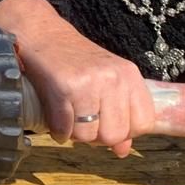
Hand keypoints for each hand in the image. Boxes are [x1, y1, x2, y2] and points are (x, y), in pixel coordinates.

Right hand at [0, 0, 150, 156]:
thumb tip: (123, 151)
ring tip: (67, 118)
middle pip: (115, 134)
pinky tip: (55, 120)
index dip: (124, 131)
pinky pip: (65, 129)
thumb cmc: (72, 59)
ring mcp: (90, 82)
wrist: (40, 33)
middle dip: (96, 137)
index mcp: (130, 75)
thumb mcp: (105, 80)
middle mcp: (114, 78)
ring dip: (74, 134)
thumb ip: (119, 114)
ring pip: (88, 135)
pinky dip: (58, 131)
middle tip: (83, 123)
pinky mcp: (64, 87)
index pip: (144, 122)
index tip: (106, 123)